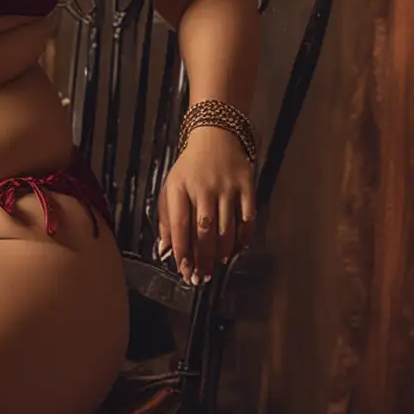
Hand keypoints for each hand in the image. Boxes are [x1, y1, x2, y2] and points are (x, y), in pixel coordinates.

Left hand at [155, 128, 254, 283]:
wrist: (216, 136)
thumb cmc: (190, 168)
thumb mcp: (171, 187)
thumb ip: (165, 219)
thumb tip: (165, 250)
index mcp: (180, 188)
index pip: (179, 225)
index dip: (182, 251)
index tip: (183, 270)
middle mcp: (203, 188)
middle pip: (203, 231)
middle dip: (202, 259)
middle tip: (202, 277)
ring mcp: (227, 187)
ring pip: (226, 228)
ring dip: (222, 252)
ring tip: (217, 267)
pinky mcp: (247, 186)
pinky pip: (247, 218)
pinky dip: (243, 238)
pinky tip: (237, 250)